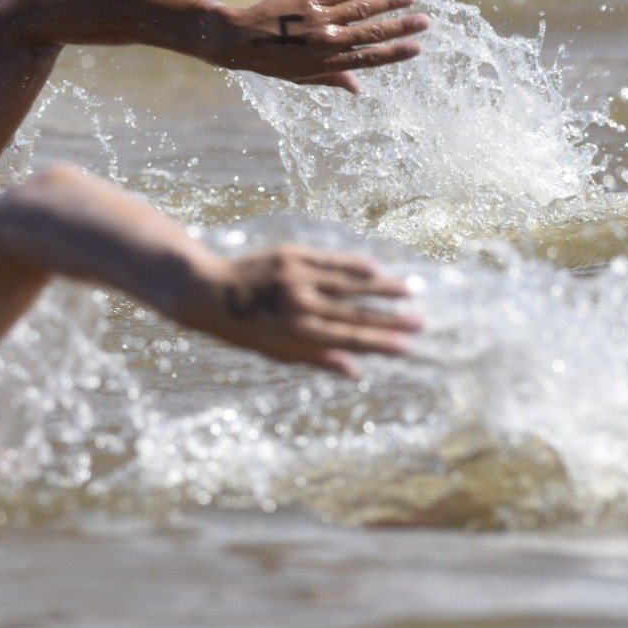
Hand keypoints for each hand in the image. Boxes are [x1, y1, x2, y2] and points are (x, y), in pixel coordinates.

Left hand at [179, 246, 420, 376]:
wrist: (207, 291)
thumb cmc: (244, 327)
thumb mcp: (275, 352)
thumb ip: (317, 358)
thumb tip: (356, 372)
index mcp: (296, 333)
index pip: (348, 339)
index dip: (380, 343)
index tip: (408, 347)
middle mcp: (299, 305)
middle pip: (355, 313)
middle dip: (391, 319)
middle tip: (421, 321)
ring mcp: (296, 277)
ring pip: (348, 283)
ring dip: (381, 286)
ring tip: (409, 290)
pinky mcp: (290, 255)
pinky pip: (329, 259)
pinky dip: (353, 264)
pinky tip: (375, 267)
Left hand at [207, 0, 428, 91]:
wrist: (241, 40)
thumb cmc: (272, 62)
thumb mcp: (302, 78)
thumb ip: (333, 79)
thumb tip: (359, 89)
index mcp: (327, 64)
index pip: (369, 59)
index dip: (394, 53)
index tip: (417, 48)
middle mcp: (327, 42)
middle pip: (372, 33)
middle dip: (401, 27)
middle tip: (425, 21)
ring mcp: (319, 20)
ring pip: (361, 9)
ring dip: (388, 2)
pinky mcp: (309, 0)